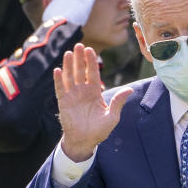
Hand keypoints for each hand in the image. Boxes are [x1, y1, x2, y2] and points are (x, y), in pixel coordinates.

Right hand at [54, 43, 131, 161]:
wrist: (85, 141)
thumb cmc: (99, 130)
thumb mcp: (112, 117)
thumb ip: (118, 102)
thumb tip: (130, 89)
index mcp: (95, 92)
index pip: (93, 73)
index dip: (92, 62)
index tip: (90, 50)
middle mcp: (83, 91)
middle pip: (81, 71)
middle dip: (80, 58)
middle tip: (79, 45)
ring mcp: (72, 95)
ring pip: (70, 77)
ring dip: (69, 65)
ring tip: (69, 53)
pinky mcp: (63, 102)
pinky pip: (60, 89)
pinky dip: (58, 80)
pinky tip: (57, 70)